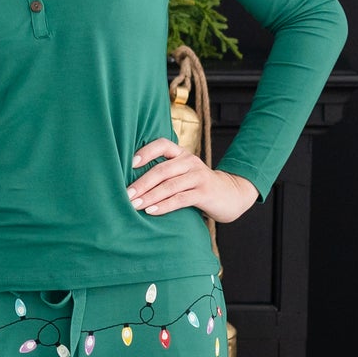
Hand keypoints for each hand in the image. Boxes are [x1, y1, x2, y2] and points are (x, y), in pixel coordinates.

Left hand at [126, 137, 258, 223]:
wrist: (231, 194)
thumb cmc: (198, 186)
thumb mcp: (183, 173)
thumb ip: (165, 173)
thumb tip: (132, 183)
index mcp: (182, 154)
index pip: (162, 144)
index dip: (146, 151)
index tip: (130, 163)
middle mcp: (190, 162)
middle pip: (162, 170)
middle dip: (141, 183)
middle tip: (126, 194)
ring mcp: (198, 177)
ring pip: (169, 186)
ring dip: (149, 196)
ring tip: (135, 205)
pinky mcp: (205, 192)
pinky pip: (180, 199)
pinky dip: (164, 206)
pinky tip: (152, 211)